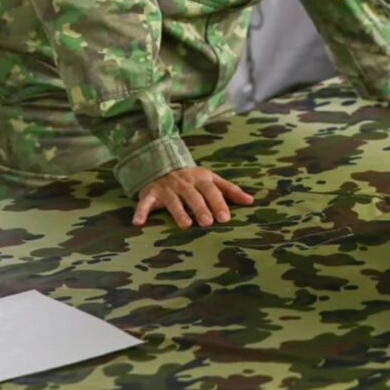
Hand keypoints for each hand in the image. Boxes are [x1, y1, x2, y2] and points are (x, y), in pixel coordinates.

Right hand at [132, 166, 254, 228]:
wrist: (162, 164)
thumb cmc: (192, 179)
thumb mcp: (212, 180)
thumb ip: (230, 190)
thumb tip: (251, 201)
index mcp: (200, 178)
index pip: (211, 190)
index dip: (218, 203)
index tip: (225, 218)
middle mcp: (183, 182)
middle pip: (194, 195)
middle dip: (201, 208)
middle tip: (208, 223)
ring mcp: (166, 187)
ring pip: (173, 200)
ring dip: (178, 212)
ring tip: (186, 225)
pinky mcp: (149, 193)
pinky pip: (144, 202)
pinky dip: (141, 211)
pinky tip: (138, 223)